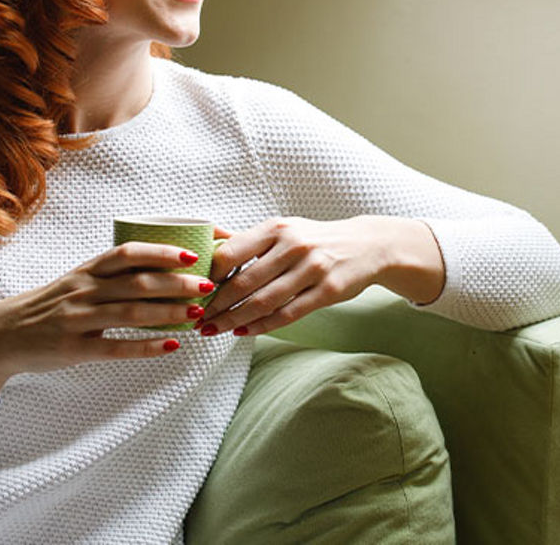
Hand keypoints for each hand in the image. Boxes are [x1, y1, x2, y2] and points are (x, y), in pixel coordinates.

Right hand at [0, 242, 215, 412]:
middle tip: (207, 285)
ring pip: (130, 314)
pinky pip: (115, 348)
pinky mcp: (72, 349)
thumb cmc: (51, 305)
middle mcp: (83, 291)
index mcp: (87, 271)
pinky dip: (146, 347)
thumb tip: (163, 266)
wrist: (2, 335)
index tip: (192, 254)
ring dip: (168, 313)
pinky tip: (171, 346)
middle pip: (136, 282)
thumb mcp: (78, 282)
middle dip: (176, 283)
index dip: (161, 252)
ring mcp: (76, 320)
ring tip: (197, 314)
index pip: (127, 253)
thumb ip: (112, 275)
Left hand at [195, 215, 443, 337]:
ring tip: (213, 329)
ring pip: (264, 302)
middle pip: (244, 282)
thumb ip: (247, 239)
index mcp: (277, 228)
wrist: (367, 245)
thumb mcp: (284, 229)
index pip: (231, 252)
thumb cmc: (315, 238)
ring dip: (234, 320)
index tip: (192, 290)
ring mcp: (313, 269)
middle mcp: (294, 246)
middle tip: (196, 318)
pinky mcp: (328, 292)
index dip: (208, 276)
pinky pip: (288, 314)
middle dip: (216, 305)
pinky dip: (262, 326)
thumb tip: (206, 241)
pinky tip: (243, 332)